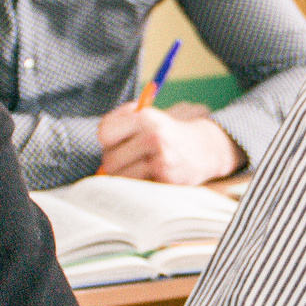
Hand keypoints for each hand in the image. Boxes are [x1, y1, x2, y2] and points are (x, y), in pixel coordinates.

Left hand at [97, 101, 243, 184]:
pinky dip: (139, 185)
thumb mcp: (148, 117)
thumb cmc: (168, 133)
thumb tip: (100, 148)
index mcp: (147, 117)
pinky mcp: (167, 181)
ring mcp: (162, 161)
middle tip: (131, 157)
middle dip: (116, 161)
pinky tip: (152, 176)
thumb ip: (121, 124)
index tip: (118, 140)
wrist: (205, 148)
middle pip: (110, 160)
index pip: (104, 133)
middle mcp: (154, 137)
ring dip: (126, 176)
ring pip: (121, 178)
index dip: (108, 138)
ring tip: (141, 167)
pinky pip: (136, 188)